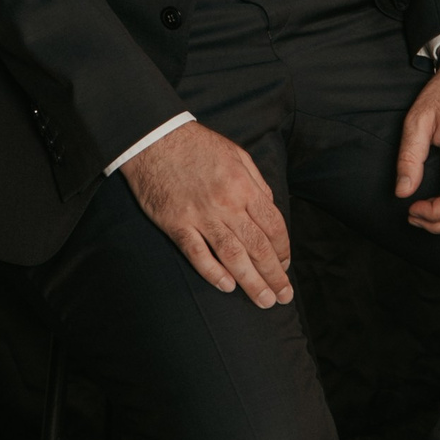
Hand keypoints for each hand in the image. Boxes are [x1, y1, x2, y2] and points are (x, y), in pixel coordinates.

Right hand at [122, 120, 294, 305]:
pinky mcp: (176, 224)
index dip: (283, 250)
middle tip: (283, 296)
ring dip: (251, 281)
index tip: (285, 266)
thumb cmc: (197, 145)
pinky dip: (212, 272)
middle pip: (257, 247)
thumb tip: (270, 210)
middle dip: (274, 275)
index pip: (273, 226)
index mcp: (244, 187)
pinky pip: (197, 254)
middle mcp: (226, 204)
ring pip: (232, 256)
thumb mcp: (237, 155)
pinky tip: (227, 286)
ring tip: (264, 300)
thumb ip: (257, 184)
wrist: (154, 139)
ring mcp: (200, 216)